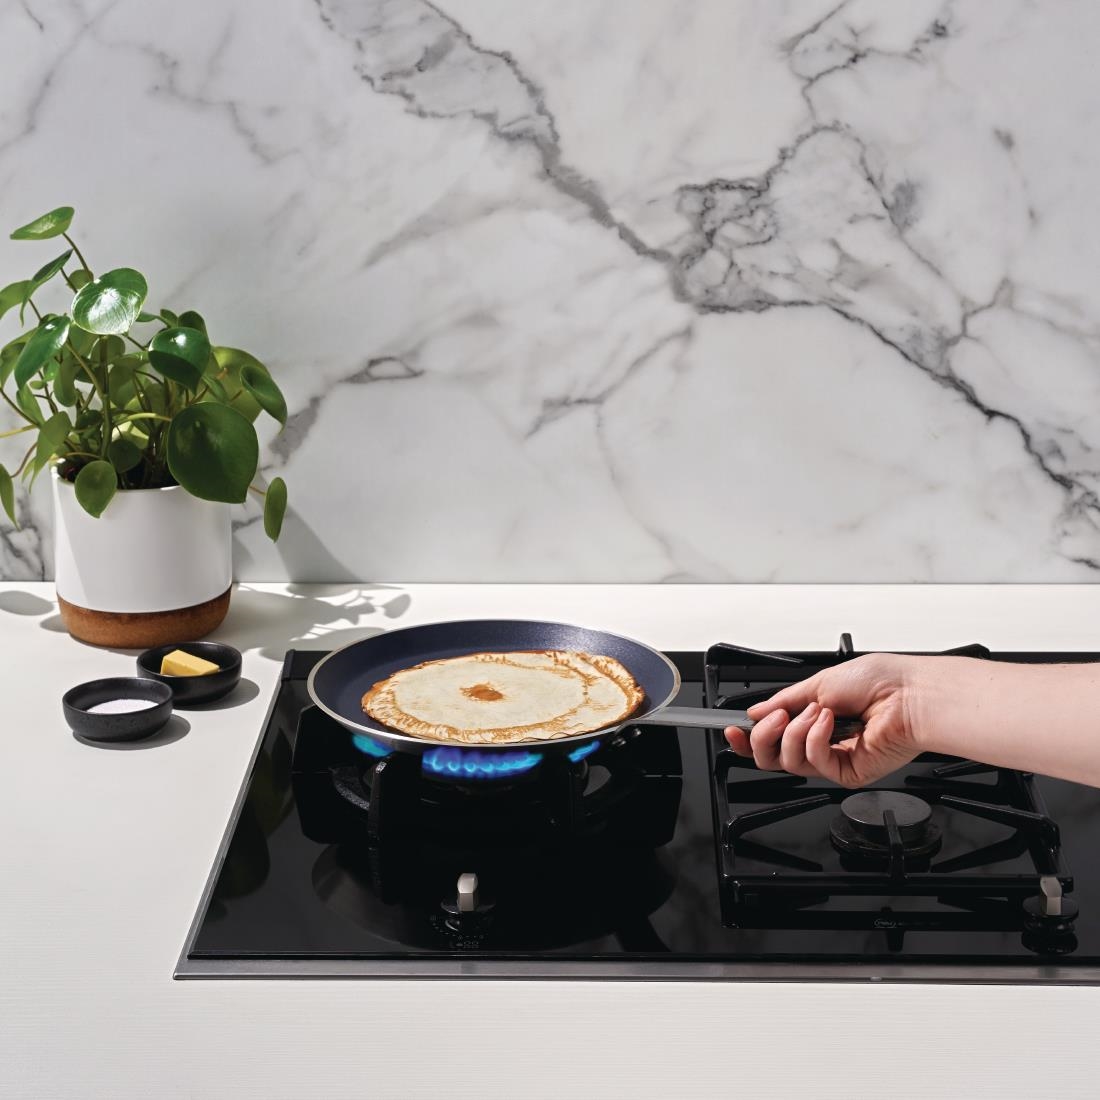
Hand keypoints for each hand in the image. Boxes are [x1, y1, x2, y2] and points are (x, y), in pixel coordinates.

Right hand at [723, 653, 924, 787]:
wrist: (910, 695)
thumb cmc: (880, 682)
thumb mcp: (819, 682)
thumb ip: (783, 700)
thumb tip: (755, 711)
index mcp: (813, 719)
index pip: (772, 738)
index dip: (749, 738)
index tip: (733, 729)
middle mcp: (821, 741)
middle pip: (771, 757)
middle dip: (763, 737)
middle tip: (774, 719)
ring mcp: (833, 759)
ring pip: (788, 762)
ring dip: (796, 731)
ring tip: (818, 711)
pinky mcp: (847, 773)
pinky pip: (813, 763)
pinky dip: (816, 738)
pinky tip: (830, 722)